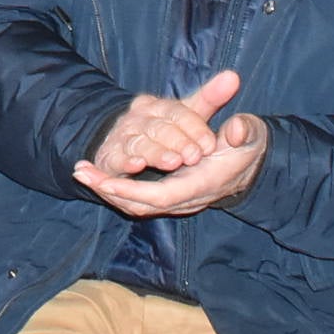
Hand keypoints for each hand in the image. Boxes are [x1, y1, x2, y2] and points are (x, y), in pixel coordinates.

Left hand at [73, 69, 269, 217]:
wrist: (253, 164)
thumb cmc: (247, 145)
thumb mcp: (250, 135)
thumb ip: (243, 131)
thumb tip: (235, 128)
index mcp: (202, 183)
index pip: (162, 196)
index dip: (133, 191)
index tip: (106, 182)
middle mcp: (188, 197)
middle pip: (143, 204)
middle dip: (110, 191)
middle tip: (81, 173)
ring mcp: (180, 199)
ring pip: (139, 204)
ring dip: (110, 190)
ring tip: (82, 172)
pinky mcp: (173, 194)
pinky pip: (142, 198)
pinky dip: (119, 190)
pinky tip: (100, 176)